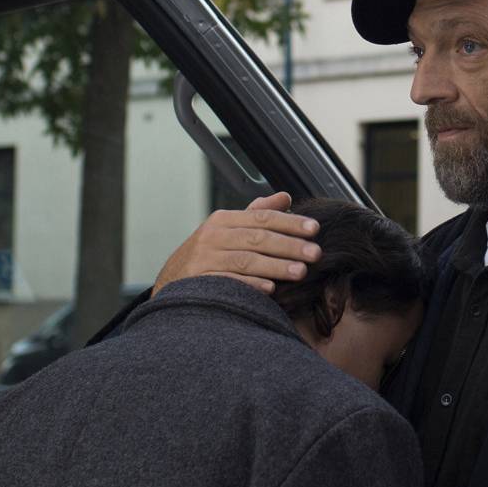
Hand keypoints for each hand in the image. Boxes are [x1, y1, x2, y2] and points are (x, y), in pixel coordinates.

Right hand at [155, 192, 321, 293]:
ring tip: (300, 272)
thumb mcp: (228, 229)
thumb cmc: (208, 254)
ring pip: (246, 260)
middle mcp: (213, 236)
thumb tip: (285, 197)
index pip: (262, 217)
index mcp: (224, 220)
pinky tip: (271, 288)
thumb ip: (257, 214)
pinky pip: (229, 282)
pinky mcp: (200, 282)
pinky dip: (250, 284)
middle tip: (316, 253)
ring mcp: (205, 259)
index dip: (290, 222)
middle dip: (289, 245)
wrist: (172, 282)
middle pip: (258, 238)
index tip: (314, 229)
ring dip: (275, 266)